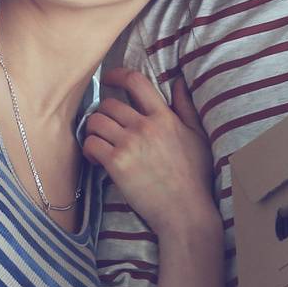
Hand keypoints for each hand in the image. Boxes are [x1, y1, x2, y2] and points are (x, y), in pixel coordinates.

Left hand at [83, 67, 218, 236]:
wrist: (185, 211)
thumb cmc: (194, 177)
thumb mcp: (198, 136)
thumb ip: (186, 107)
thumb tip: (179, 81)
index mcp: (164, 117)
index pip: (135, 82)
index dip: (117, 75)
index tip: (109, 79)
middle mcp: (145, 126)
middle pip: (109, 104)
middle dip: (104, 113)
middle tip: (107, 126)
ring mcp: (129, 144)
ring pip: (95, 121)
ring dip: (94, 131)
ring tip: (101, 142)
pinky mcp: (117, 164)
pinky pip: (91, 144)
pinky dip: (89, 150)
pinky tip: (97, 159)